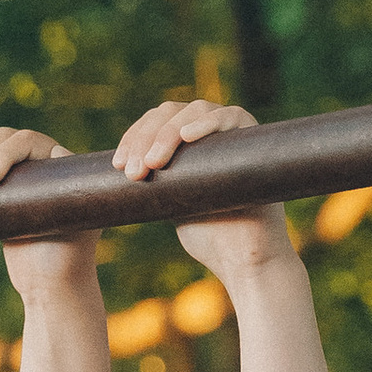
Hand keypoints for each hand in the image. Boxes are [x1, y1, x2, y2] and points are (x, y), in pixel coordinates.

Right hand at [0, 123, 95, 297]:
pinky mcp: (1, 192)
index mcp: (60, 166)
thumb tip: (56, 151)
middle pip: (3, 141)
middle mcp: (40, 164)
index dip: (3, 155)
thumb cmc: (65, 261)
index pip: (27, 143)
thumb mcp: (71, 228)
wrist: (49, 287)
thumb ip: (67, 195)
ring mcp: (18, 176)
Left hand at [110, 95, 293, 283]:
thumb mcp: (170, 203)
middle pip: (169, 113)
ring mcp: (231, 131)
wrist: (243, 260)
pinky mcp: (253, 136)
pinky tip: (186, 136)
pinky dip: (207, 123)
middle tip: (132, 171)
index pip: (154, 122)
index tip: (117, 165)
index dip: (133, 138)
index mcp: (188, 144)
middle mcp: (209, 131)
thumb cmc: (208, 237)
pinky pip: (231, 116)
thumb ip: (156, 180)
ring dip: (167, 133)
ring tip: (154, 162)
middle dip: (145, 139)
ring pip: (194, 110)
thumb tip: (122, 166)